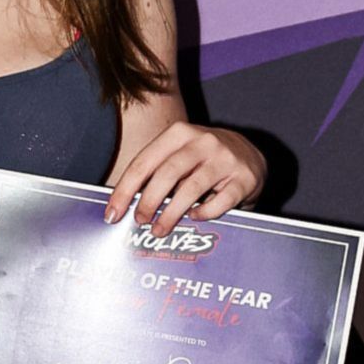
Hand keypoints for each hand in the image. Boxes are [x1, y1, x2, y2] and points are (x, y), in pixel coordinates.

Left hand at [105, 121, 265, 233]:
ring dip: (171, 213)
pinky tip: (194, 218)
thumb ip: (158, 173)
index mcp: (179, 133)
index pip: (145, 162)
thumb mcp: (180, 155)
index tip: (113, 213)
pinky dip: (204, 213)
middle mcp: (202, 141)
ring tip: (160, 230)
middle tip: (139, 221)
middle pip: (167, 173)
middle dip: (148, 201)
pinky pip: (220, 201)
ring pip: (191, 188)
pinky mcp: (243, 179)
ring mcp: (225, 159)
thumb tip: (126, 206)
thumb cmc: (204, 160)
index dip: (125, 189)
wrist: (250, 155)